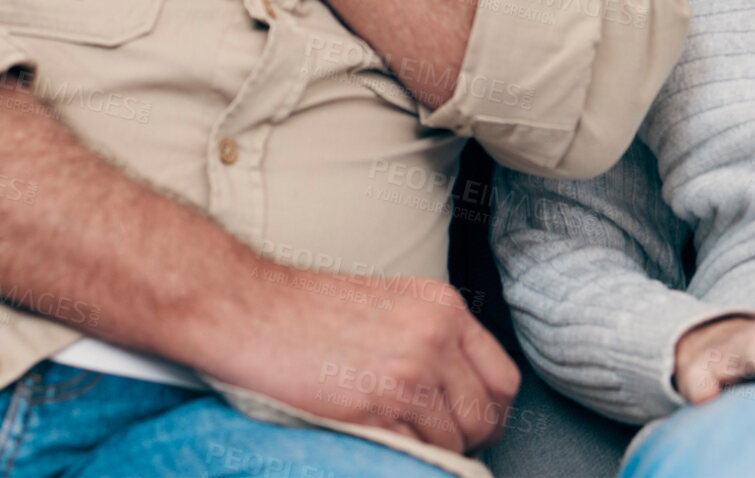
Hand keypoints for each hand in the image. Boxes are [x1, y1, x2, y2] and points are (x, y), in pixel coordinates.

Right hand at [223, 268, 520, 452]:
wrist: (251, 309)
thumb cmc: (307, 311)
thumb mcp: (390, 305)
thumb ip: (431, 337)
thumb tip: (460, 391)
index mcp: (442, 305)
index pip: (503, 375)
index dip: (489, 409)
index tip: (469, 423)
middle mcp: (436, 333)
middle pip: (488, 413)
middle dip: (468, 436)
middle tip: (433, 437)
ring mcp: (412, 368)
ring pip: (455, 440)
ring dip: (427, 445)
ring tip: (388, 425)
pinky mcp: (381, 403)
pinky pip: (416, 450)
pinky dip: (398, 450)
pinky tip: (369, 428)